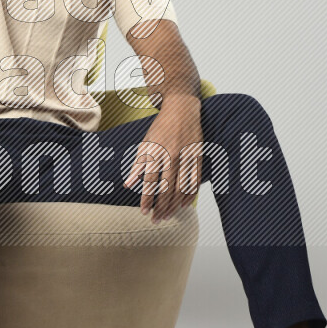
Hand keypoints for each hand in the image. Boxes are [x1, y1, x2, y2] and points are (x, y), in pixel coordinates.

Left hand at [123, 96, 203, 222]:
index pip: (150, 182)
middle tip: (157, 220)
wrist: (182, 108)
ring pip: (182, 188)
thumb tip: (128, 184)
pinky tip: (184, 205)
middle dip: (161, 207)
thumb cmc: (160, 126)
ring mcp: (187, 156)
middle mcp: (171, 156)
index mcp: (156, 152)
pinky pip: (195, 180)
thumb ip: (138, 165)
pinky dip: (190, 195)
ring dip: (174, 205)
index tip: (144, 212)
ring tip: (168, 216)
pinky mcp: (198, 156)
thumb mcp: (145, 143)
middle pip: (166, 189)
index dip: (147, 199)